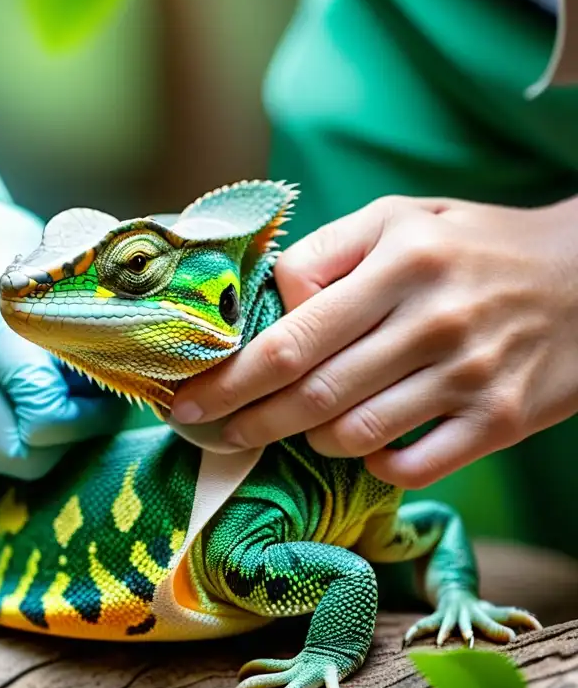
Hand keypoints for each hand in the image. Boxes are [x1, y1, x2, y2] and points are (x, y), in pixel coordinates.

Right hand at [0, 97, 123, 479]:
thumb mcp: (40, 272)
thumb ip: (74, 333)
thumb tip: (129, 389)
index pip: (42, 416)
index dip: (83, 424)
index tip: (103, 402)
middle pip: (5, 453)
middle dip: (47, 445)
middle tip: (66, 415)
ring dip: (2, 426)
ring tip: (8, 382)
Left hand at [171, 195, 577, 487]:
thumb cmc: (470, 247)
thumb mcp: (398, 220)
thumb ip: (323, 254)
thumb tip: (264, 305)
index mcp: (399, 264)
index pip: (291, 339)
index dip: (228, 380)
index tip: (186, 401)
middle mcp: (433, 322)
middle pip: (312, 396)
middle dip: (247, 422)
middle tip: (213, 432)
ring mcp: (470, 376)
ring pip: (353, 437)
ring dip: (310, 439)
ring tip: (300, 424)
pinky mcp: (500, 421)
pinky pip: (410, 467)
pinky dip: (372, 466)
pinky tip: (363, 446)